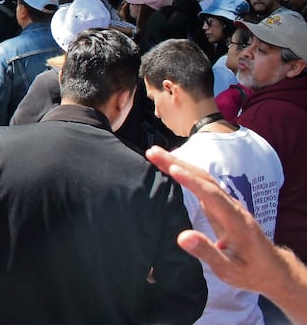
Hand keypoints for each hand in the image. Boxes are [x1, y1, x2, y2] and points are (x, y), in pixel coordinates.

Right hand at [145, 146, 287, 293]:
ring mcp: (228, 204)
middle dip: (178, 163)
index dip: (190, 181)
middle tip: (152, 152)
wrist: (272, 269)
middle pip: (205, 179)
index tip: (170, 168)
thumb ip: (207, 252)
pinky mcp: (223, 205)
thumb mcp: (229, 269)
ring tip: (155, 155)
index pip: (211, 195)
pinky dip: (186, 172)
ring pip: (203, 179)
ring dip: (180, 164)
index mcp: (236, 220)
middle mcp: (233, 206)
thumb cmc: (250, 270)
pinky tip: (172, 168)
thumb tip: (182, 237)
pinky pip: (203, 184)